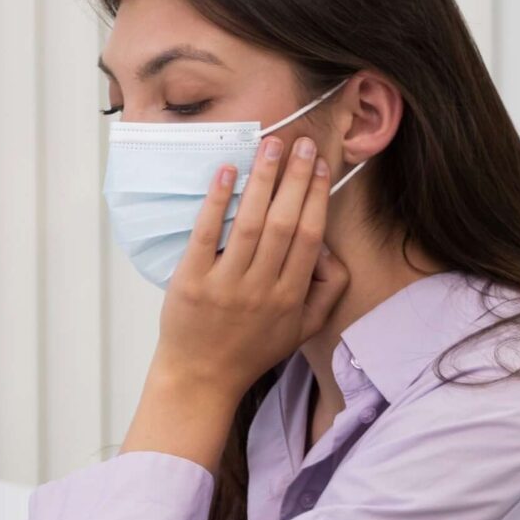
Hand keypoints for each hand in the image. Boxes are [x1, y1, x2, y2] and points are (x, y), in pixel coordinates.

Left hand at [154, 134, 349, 400]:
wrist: (201, 377)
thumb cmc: (252, 349)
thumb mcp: (303, 328)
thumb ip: (326, 290)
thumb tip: (328, 248)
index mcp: (290, 296)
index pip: (309, 235)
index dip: (316, 196)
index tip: (319, 164)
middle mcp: (261, 288)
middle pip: (283, 223)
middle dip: (294, 178)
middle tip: (299, 141)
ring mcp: (225, 285)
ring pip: (249, 224)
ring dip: (261, 181)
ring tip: (269, 145)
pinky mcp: (191, 282)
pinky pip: (206, 235)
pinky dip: (217, 202)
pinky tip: (226, 172)